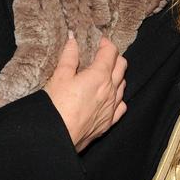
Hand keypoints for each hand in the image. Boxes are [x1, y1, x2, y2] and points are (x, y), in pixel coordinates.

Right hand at [44, 35, 126, 150]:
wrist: (57, 137)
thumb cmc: (56, 106)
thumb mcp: (59, 77)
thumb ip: (69, 57)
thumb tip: (73, 41)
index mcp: (100, 76)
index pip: (111, 53)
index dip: (105, 44)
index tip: (99, 42)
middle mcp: (111, 91)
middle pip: (121, 67)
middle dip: (114, 57)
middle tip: (103, 55)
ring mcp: (112, 108)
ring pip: (123, 86)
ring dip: (117, 76)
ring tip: (105, 75)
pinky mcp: (109, 122)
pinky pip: (121, 106)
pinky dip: (118, 97)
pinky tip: (110, 97)